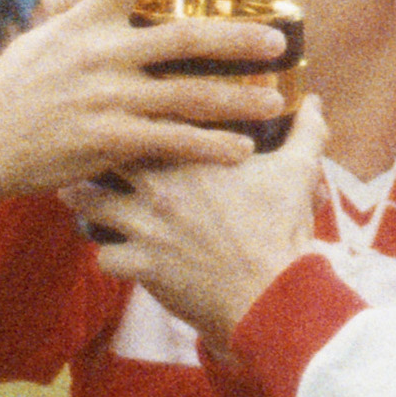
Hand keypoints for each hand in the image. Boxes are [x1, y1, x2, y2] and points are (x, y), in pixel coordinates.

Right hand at [0, 0, 285, 252]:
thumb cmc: (12, 91)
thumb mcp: (43, 41)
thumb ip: (82, 19)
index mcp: (85, 21)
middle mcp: (100, 54)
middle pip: (182, 39)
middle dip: (236, 38)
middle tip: (279, 38)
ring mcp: (105, 98)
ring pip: (187, 95)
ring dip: (236, 99)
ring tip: (274, 101)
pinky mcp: (107, 141)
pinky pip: (171, 142)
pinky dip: (209, 146)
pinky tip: (241, 150)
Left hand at [70, 100, 327, 340]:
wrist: (271, 294)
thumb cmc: (282, 230)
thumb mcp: (299, 172)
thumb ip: (305, 132)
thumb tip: (315, 103)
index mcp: (191, 156)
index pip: (140, 117)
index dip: (126, 111)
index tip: (122, 109)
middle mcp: (158, 187)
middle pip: (100, 156)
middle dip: (92, 152)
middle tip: (89, 149)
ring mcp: (145, 228)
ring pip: (87, 205)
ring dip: (85, 201)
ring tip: (79, 195)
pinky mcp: (142, 268)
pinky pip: (103, 258)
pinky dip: (109, 255)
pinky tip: (117, 252)